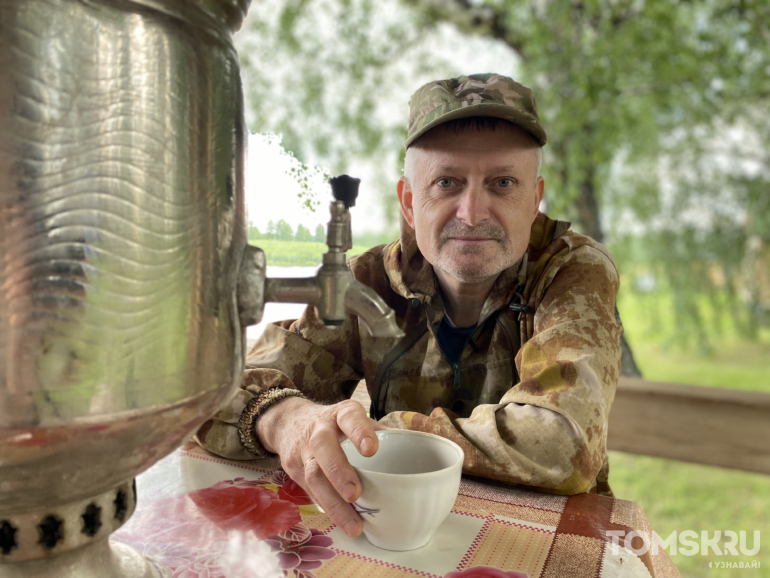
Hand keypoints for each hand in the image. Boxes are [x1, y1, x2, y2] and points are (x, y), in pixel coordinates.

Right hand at [256, 397, 381, 536]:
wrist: (291, 423)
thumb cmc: (336, 425)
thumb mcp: (356, 419)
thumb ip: (382, 432)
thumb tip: (417, 445)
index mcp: (340, 414)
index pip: (349, 417)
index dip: (359, 432)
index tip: (371, 449)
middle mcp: (319, 430)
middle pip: (323, 447)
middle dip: (339, 472)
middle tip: (355, 494)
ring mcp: (303, 451)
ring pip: (313, 476)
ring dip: (333, 503)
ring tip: (353, 525)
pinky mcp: (294, 471)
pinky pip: (309, 492)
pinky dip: (326, 508)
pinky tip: (341, 522)